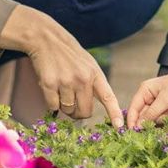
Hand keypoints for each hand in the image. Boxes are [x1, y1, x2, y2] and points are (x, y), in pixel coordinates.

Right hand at [0, 6, 122, 126]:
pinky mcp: (49, 84)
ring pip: (68, 110)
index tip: (119, 127)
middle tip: (73, 105)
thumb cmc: (70, 56)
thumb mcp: (89, 65)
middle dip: (79, 113)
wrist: (48, 40)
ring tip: (61, 91)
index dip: (114, 113)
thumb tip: (89, 111)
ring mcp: (66, 82)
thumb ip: (93, 85)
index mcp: (95, 74)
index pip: (108, 97)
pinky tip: (51, 89)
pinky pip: (53, 106)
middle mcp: (83, 79)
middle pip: (84, 112)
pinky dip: (51, 103)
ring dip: (64, 107)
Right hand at [126, 67, 167, 128]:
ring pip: (152, 118)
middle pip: (142, 116)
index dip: (132, 122)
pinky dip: (167, 117)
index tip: (135, 133)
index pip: (133, 109)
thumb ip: (151, 113)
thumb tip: (139, 125)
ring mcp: (156, 103)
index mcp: (145, 90)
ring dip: (162, 117)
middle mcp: (148, 97)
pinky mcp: (165, 107)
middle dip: (152, 119)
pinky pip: (161, 118)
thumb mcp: (166, 100)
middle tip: (163, 116)